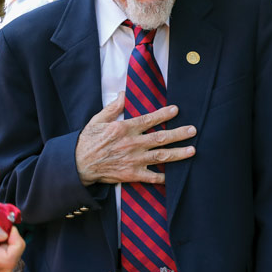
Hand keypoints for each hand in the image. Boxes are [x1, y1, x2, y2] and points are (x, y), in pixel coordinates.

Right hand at [75, 92, 195, 185]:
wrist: (78, 165)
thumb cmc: (87, 141)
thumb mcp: (97, 120)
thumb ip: (112, 108)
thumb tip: (123, 95)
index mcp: (124, 129)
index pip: (148, 120)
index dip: (163, 114)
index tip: (175, 110)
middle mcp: (131, 144)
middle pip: (160, 138)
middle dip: (178, 133)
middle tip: (192, 130)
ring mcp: (133, 160)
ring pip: (161, 156)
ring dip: (178, 153)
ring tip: (192, 150)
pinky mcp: (131, 174)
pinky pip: (152, 177)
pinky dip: (164, 177)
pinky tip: (175, 176)